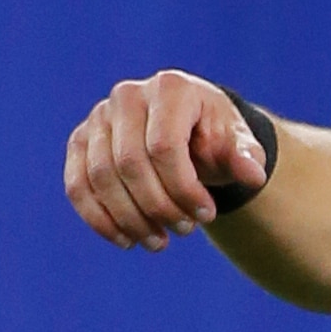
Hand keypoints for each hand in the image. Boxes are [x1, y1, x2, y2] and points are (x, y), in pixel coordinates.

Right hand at [63, 71, 269, 249]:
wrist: (188, 129)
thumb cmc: (216, 136)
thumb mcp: (239, 143)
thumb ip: (246, 157)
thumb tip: (253, 176)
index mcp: (170, 88)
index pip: (164, 146)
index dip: (183, 187)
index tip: (206, 214)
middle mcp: (127, 96)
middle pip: (129, 163)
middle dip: (158, 206)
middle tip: (185, 230)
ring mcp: (98, 118)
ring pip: (99, 178)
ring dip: (129, 219)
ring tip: (160, 243)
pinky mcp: (80, 142)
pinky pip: (77, 186)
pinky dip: (99, 219)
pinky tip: (127, 240)